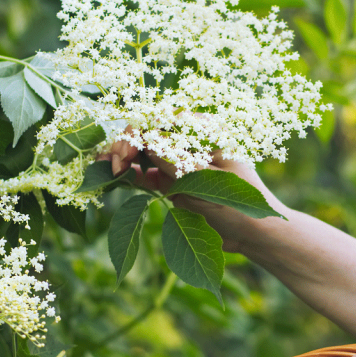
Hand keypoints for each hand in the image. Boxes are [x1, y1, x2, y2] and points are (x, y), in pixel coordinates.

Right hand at [100, 133, 290, 252]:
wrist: (253, 237)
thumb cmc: (241, 207)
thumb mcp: (209, 184)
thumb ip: (179, 162)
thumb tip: (149, 139)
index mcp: (205, 131)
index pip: (164, 119)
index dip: (139, 132)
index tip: (126, 156)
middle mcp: (189, 141)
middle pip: (148, 132)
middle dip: (125, 144)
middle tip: (112, 165)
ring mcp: (178, 161)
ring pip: (141, 151)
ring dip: (121, 157)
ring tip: (102, 168)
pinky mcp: (170, 181)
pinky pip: (143, 171)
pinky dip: (127, 173)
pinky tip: (112, 178)